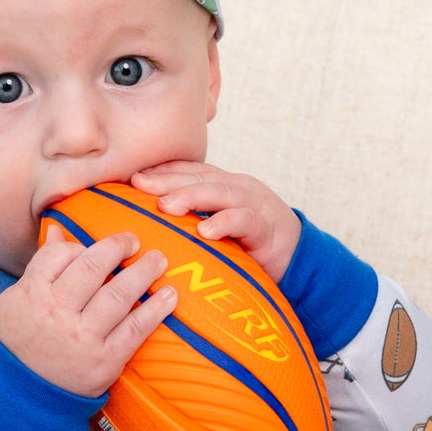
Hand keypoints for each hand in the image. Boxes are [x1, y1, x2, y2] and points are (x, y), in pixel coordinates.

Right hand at [0, 229, 177, 397]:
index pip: (60, 255)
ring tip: (158, 260)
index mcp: (31, 294)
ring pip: (118, 294)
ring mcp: (82, 338)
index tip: (96, 248)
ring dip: (143, 272)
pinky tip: (168, 296)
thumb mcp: (16, 301)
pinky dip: (155, 310)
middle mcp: (56, 313)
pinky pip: (134, 329)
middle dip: (117, 248)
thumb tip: (60, 230)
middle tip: (134, 241)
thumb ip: (40, 266)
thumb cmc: (22, 340)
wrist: (24, 394)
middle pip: (93, 269)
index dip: (80, 246)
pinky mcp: (104, 361)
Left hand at [129, 161, 302, 284]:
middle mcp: (238, 188)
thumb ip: (192, 218)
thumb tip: (149, 221)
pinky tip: (205, 231)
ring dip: (192, 196)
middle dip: (168, 179)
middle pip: (200, 177)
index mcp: (224, 184)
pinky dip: (225, 223)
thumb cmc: (249, 245)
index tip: (131, 176)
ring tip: (167, 206)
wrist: (299, 259)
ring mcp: (254, 205)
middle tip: (139, 184)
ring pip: (221, 192)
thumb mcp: (218, 226)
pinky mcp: (267, 229)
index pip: (189, 171)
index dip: (162, 171)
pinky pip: (246, 221)